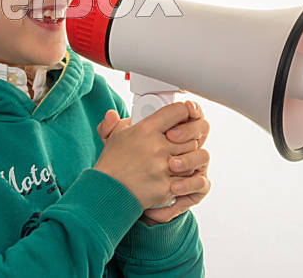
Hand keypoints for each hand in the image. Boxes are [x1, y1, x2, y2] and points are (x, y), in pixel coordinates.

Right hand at [96, 96, 210, 225]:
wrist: (108, 192)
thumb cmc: (113, 163)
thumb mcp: (115, 134)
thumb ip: (123, 119)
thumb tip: (119, 113)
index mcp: (146, 129)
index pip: (177, 111)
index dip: (183, 112)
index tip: (182, 115)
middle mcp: (157, 146)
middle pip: (190, 136)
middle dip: (187, 139)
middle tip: (180, 141)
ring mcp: (164, 167)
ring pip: (193, 157)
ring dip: (188, 158)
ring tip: (178, 159)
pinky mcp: (167, 186)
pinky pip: (189, 178)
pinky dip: (185, 177)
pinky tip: (175, 175)